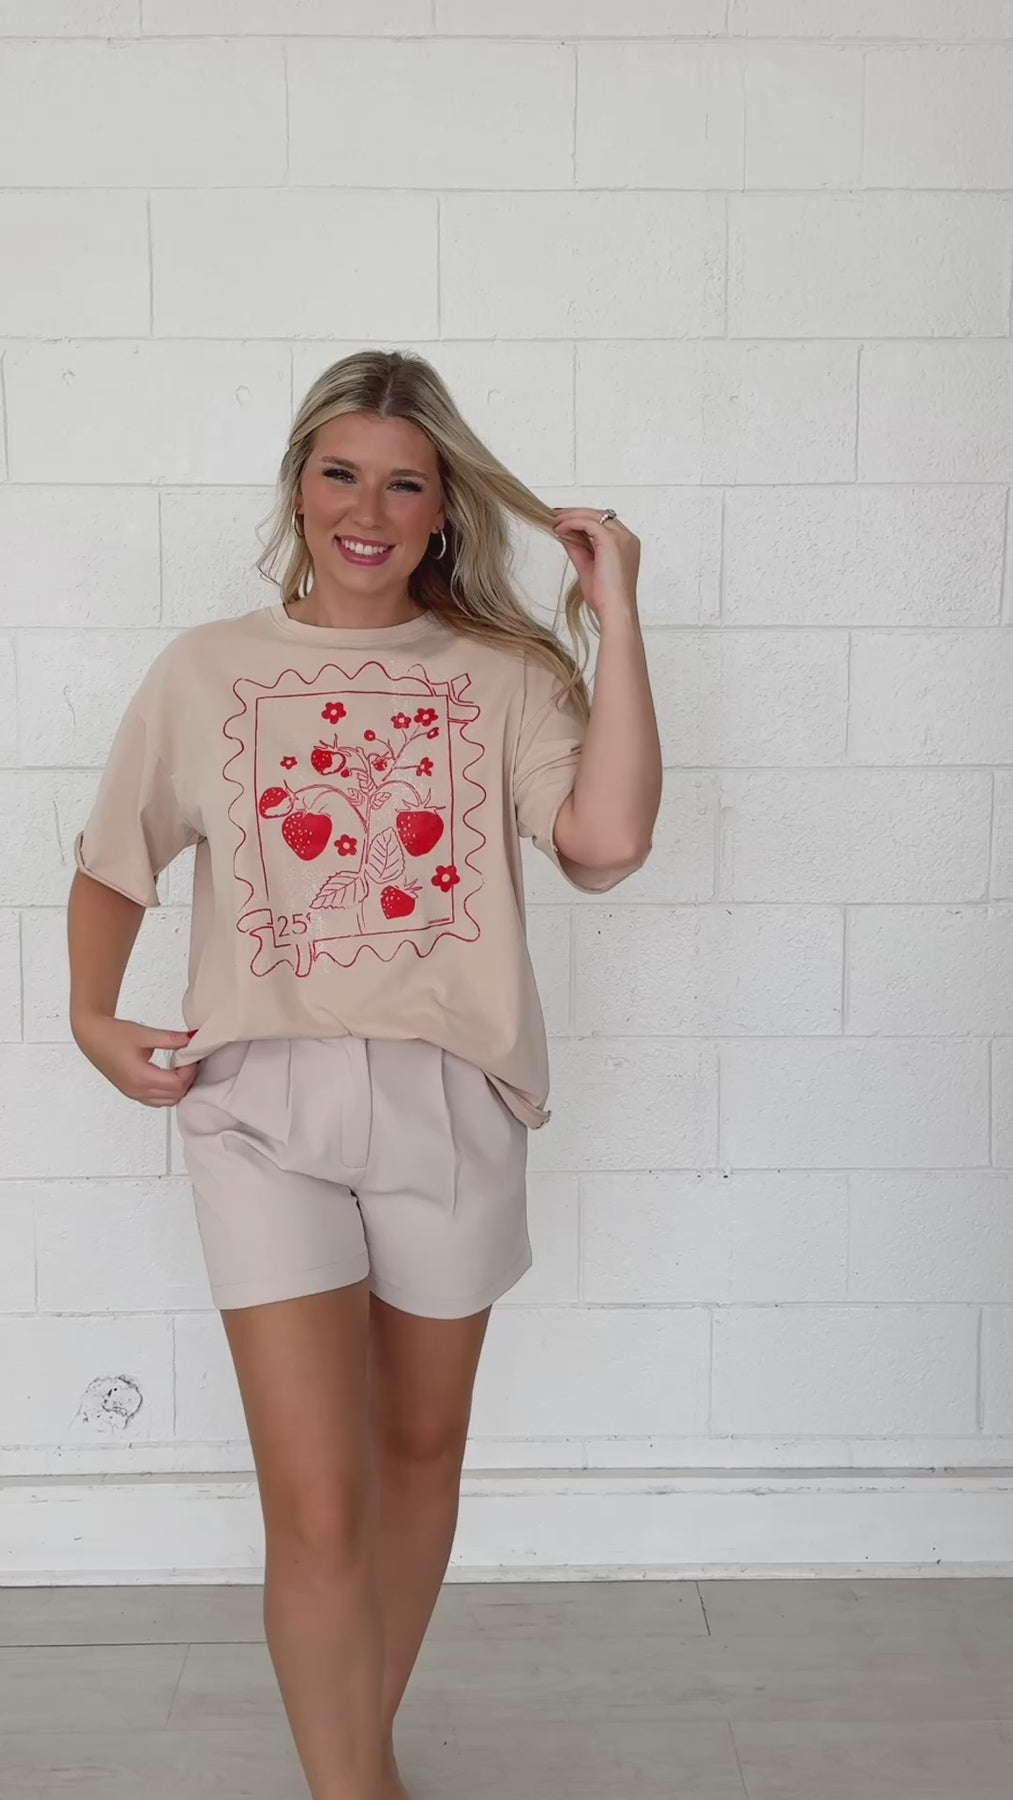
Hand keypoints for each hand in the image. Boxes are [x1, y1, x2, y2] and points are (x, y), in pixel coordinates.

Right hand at [71, 1014, 197, 1106]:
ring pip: (166, 1102)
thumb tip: (192, 1039)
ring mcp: (133, 1093)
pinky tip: (170, 1076)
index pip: (176, 1084)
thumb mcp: (145, 1034)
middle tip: (191, 1062)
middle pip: (174, 1096)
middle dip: (187, 1080)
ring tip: (182, 1068)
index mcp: (140, 1077)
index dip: (189, 1072)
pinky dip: (168, 1093)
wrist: (91, 1036)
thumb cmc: (112, 1034)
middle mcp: (137, 1090)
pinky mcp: (131, 1091)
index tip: (192, 1058)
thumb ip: (171, 1039)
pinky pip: (156, 1101)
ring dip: (178, 1088)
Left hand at [551, 507, 640, 623]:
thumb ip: (578, 548)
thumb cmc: (605, 597)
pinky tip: (559, 529)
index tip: (564, 521)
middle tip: (556, 515)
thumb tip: (565, 534)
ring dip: (571, 516)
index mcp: (626, 544)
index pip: (603, 523)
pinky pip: (587, 523)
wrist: (615, 610)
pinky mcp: (610, 540)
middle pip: (599, 515)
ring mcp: (621, 537)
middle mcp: (627, 537)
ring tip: (554, 521)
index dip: (582, 519)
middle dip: (575, 513)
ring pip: (593, 515)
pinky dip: (571, 523)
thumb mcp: (587, 566)